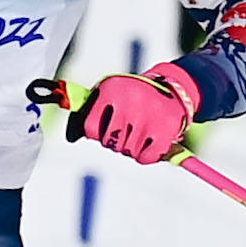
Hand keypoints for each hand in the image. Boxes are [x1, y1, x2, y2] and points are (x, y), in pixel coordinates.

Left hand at [74, 65, 198, 165]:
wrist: (174, 88)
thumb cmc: (132, 96)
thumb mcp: (110, 93)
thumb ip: (87, 111)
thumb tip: (70, 136)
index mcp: (111, 89)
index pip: (90, 128)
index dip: (96, 133)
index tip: (106, 127)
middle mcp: (130, 101)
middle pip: (109, 142)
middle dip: (115, 141)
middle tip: (126, 130)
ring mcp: (148, 116)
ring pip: (127, 151)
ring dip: (132, 148)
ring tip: (140, 133)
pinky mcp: (166, 130)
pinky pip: (145, 158)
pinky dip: (146, 156)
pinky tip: (151, 142)